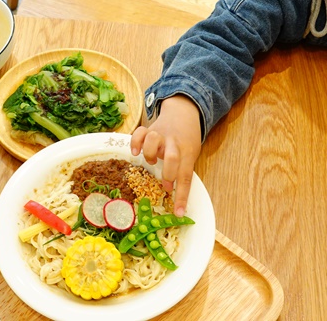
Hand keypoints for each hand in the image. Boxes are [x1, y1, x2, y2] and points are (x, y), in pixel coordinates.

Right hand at [131, 95, 201, 216]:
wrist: (184, 113)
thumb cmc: (187, 140)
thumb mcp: (191, 154)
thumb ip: (182, 169)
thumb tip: (173, 193)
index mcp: (187, 153)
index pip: (186, 176)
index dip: (182, 196)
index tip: (179, 213)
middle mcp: (174, 144)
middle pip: (173, 157)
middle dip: (168, 174)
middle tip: (166, 184)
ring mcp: (161, 135)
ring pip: (154, 141)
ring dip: (150, 154)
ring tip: (151, 161)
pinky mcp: (149, 129)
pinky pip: (139, 133)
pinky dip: (135, 142)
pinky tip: (135, 152)